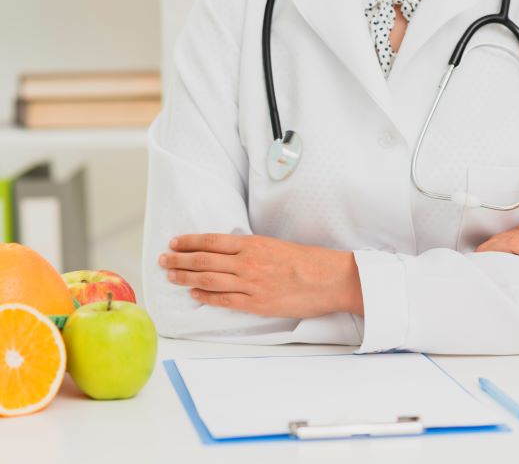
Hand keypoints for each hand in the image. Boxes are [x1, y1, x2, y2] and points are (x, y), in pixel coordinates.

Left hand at [158, 234, 363, 317]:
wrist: (329, 279)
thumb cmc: (308, 261)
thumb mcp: (277, 246)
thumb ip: (253, 249)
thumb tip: (231, 253)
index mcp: (253, 244)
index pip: (212, 241)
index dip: (190, 242)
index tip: (175, 243)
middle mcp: (248, 262)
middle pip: (203, 260)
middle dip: (179, 260)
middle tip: (163, 260)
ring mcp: (251, 284)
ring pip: (208, 280)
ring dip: (186, 278)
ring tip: (171, 276)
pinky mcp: (256, 303)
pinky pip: (224, 300)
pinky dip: (206, 297)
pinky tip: (194, 295)